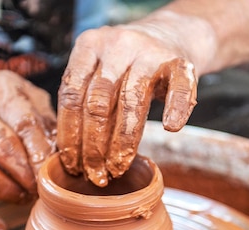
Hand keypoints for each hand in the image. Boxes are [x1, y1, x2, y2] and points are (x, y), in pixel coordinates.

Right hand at [0, 70, 55, 229]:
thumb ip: (50, 123)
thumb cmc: (4, 102)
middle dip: (26, 174)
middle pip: (0, 145)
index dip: (41, 153)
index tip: (57, 173)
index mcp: (2, 95)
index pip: (24, 124)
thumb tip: (74, 157)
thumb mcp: (29, 97)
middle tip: (44, 189)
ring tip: (25, 198)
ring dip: (4, 190)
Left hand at [57, 11, 202, 186]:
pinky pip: (179, 89)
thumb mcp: (98, 72)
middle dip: (93, 147)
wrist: (170, 36)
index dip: (69, 135)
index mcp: (89, 46)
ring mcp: (149, 52)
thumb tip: (68, 154)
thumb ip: (83, 99)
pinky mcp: (180, 62)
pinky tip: (170, 129)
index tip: (72, 164)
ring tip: (117, 168)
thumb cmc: (127, 67)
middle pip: (98, 103)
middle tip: (95, 175)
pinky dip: (175, 110)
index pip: (71, 96)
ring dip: (123, 142)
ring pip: (131, 102)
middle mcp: (117, 45)